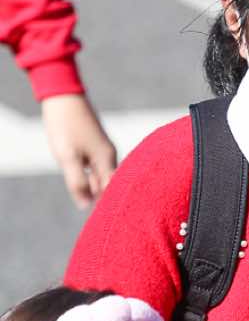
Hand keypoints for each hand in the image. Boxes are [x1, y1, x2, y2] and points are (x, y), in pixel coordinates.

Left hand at [42, 92, 116, 209]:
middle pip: (110, 185)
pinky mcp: (97, 144)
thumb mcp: (68, 158)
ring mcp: (104, 149)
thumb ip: (77, 182)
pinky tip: (88, 182)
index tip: (106, 223)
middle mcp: (110, 156)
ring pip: (104, 175)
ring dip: (99, 188)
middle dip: (105, 200)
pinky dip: (95, 177)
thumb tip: (85, 206)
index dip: (108, 207)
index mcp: (106, 161)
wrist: (64, 98)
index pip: (111, 192)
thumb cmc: (65, 128)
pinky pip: (100, 167)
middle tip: (102, 218)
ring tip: (94, 204)